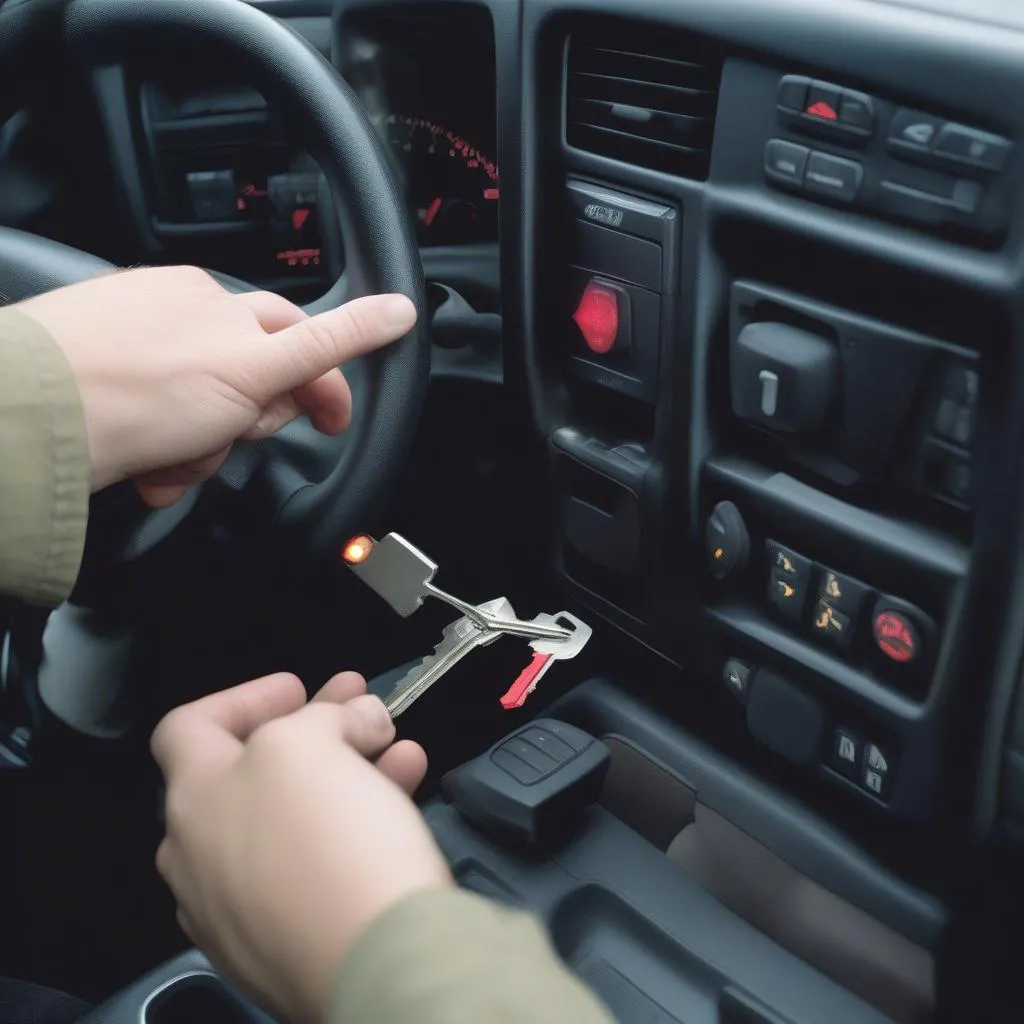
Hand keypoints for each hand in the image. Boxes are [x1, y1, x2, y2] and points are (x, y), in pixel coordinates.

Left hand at [15, 266, 416, 506]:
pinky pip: (156, 419)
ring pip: (202, 410)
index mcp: (221, 304)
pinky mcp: (103, 375)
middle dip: (246, 423)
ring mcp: (138, 346)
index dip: (319, 387)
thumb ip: (332, 341)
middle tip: (226, 439)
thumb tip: (399, 310)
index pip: (298, 340)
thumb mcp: (258, 366)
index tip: (332, 422)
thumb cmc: (142, 391)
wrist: (37, 419)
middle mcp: (181, 319)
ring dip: (200, 447)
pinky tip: (146, 464)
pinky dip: (159, 447)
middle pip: (251, 383)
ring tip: (173, 465)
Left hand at [151, 672, 450, 1023]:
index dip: (245, 696)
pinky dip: (356, 822)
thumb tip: (354, 720)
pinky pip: (317, 866)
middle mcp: (202, 861)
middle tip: (357, 707)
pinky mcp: (290, 944)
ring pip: (292, 819)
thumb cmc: (327, 843)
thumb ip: (323, 715)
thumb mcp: (309, 743)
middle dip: (310, 728)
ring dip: (345, 770)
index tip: (298, 688)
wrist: (378, 964)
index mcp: (191, 804)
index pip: (189, 728)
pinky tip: (403, 795)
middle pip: (249, 774)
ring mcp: (242, 912)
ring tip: (395, 747)